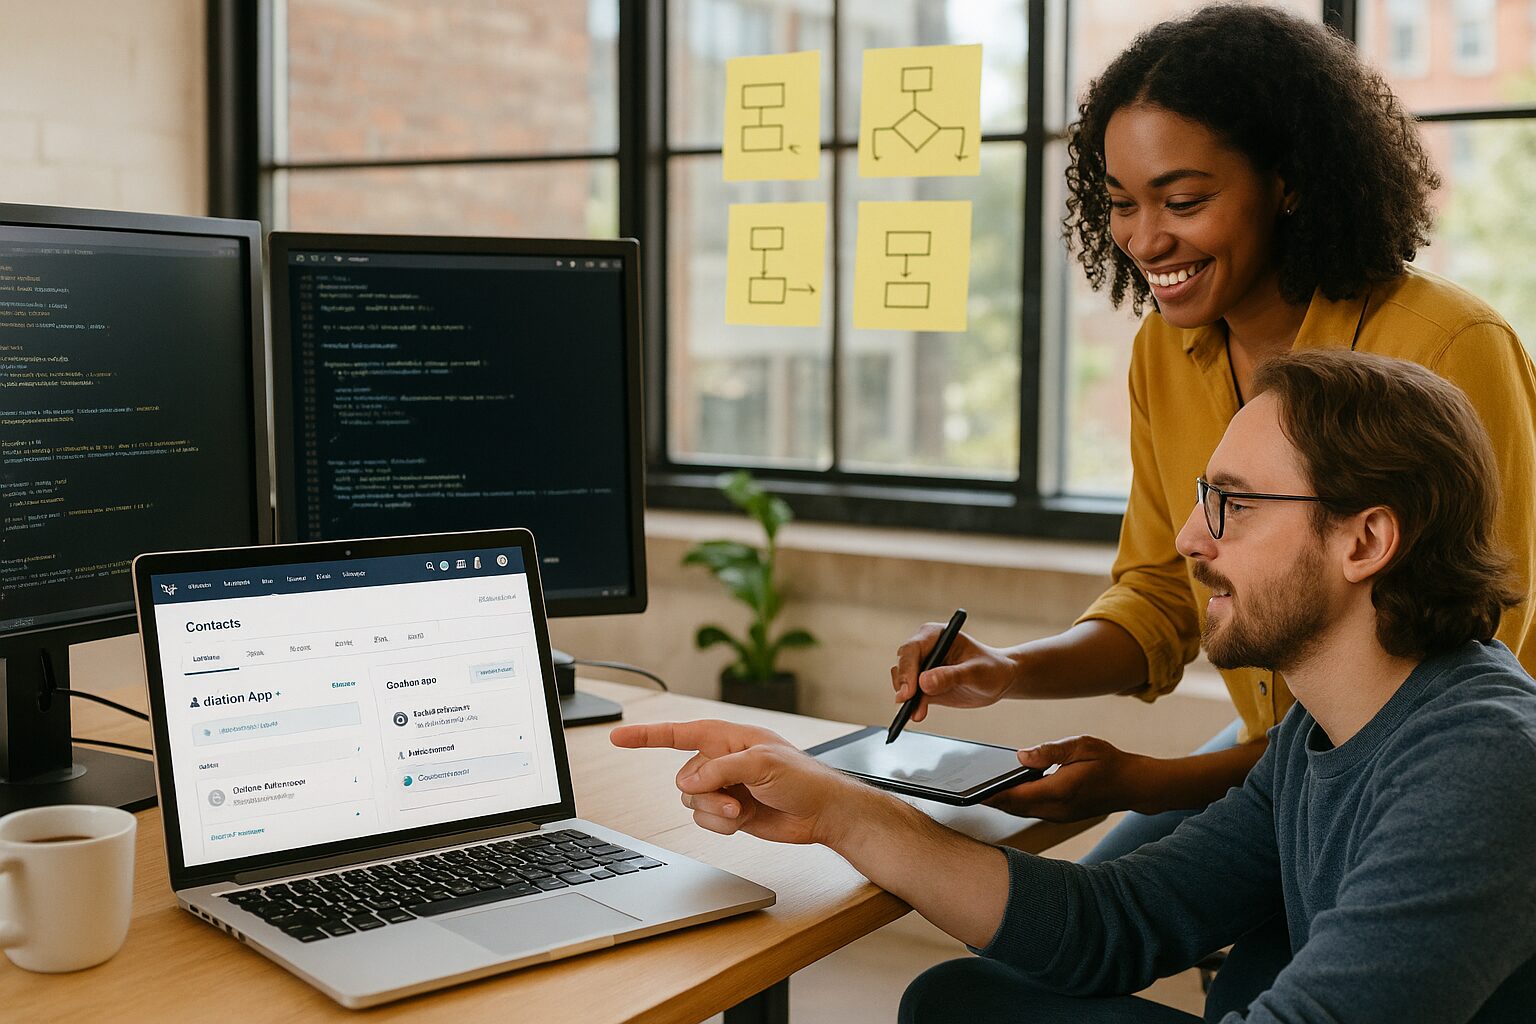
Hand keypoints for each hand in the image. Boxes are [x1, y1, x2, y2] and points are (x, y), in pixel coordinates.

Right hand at [609, 719, 866, 845]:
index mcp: (728, 738)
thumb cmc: (804, 779)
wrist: (824, 814)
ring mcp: (725, 787)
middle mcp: (722, 761)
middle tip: (736, 800)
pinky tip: (744, 821)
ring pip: (691, 801)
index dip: (646, 735)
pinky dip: (720, 825)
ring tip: (743, 811)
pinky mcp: (730, 812)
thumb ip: (721, 768)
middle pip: (684, 776)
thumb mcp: (764, 764)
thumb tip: (688, 782)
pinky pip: (704, 820)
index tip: (617, 737)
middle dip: (706, 793)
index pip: (679, 733)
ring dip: (715, 811)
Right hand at [890, 625, 1017, 721]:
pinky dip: (912, 706)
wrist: (999, 681)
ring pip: (902, 681)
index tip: (910, 690)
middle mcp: (925, 649)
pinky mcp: (924, 686)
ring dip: (906, 697)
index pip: (912, 649)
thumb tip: (924, 682)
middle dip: (903, 684)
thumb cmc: (991, 668)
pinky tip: (917, 715)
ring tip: (916, 712)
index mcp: (936, 635)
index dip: (907, 669)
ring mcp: (923, 667)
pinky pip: (911, 696)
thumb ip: (951, 676)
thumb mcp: (975, 672)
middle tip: (907, 702)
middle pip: (903, 664)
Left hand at [982, 735, 1152, 821]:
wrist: (1134, 785)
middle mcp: (1056, 809)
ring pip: (1021, 812)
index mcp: (1060, 791)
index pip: (1017, 796)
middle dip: (990, 799)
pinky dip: (1016, 803)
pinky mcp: (1060, 816)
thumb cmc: (1109, 761)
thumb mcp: (1082, 745)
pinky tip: (1004, 790)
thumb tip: (1020, 756)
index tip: (971, 790)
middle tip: (965, 788)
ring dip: (1001, 802)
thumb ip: (1050, 751)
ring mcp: (1058, 816)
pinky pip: (1031, 811)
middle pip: (1013, 808)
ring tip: (979, 788)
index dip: (991, 794)